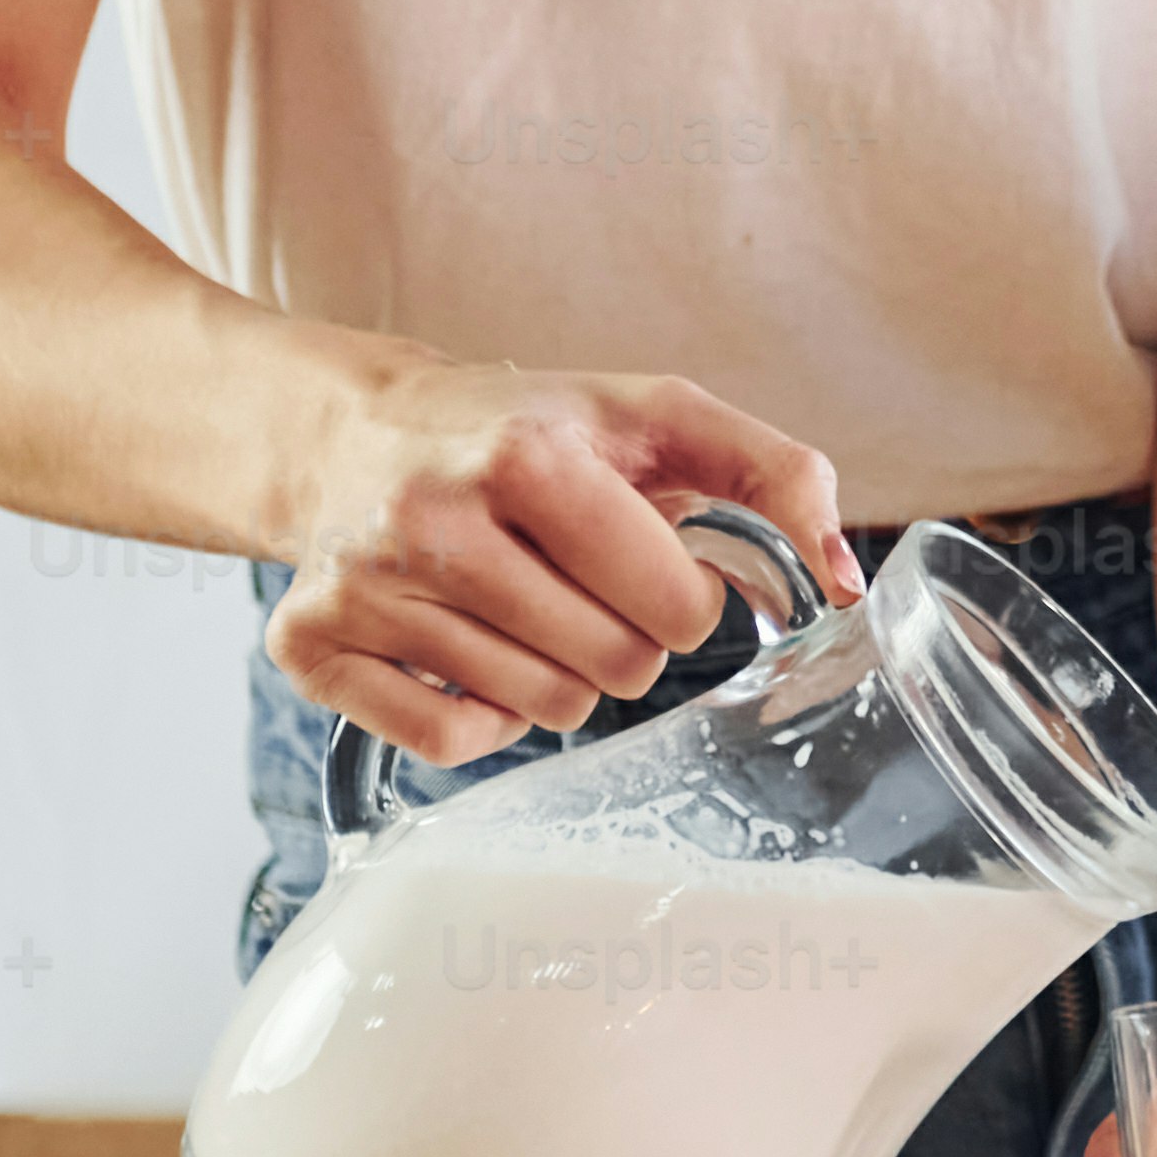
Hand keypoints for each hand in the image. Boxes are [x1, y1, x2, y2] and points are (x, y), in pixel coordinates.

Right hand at [260, 359, 847, 767]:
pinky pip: (450, 743)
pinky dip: (482, 718)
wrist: (352, 433)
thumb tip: (846, 580)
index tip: (648, 563)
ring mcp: (362, 586)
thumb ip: (774, 472)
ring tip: (522, 608)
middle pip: (611, 668)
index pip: (675, 605)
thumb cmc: (523, 428)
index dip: (684, 596)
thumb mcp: (654, 414)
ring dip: (558, 676)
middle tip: (581, 587)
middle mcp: (432, 518)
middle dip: (624, 639)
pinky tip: (468, 650)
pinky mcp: (310, 646)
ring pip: (540, 711)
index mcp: (527, 453)